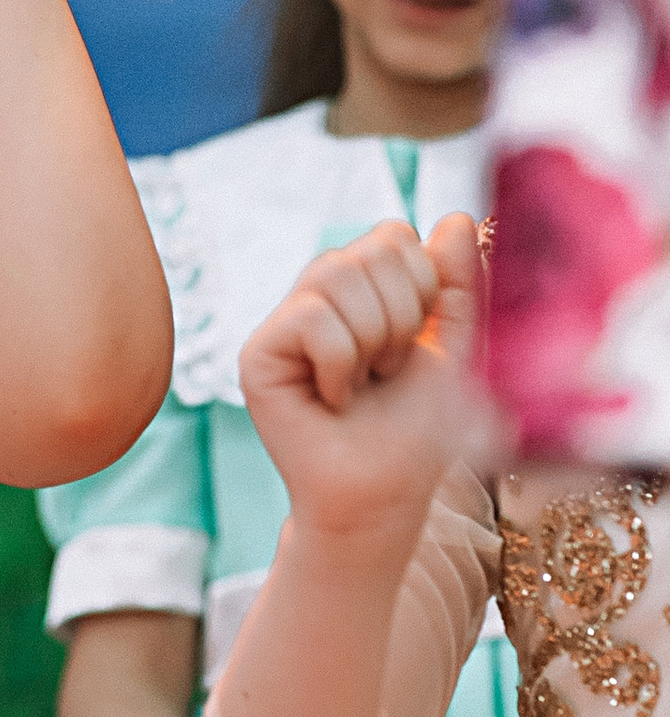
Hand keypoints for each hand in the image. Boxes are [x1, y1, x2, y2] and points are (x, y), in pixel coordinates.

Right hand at [239, 211, 481, 542]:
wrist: (386, 496)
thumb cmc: (418, 433)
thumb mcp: (455, 350)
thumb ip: (458, 286)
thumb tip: (454, 219)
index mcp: (363, 292)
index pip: (393, 236)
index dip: (423, 286)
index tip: (417, 346)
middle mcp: (317, 299)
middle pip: (369, 248)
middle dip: (402, 315)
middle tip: (389, 370)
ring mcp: (284, 324)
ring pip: (337, 273)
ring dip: (374, 339)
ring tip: (364, 383)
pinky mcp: (257, 354)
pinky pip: (311, 317)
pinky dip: (340, 361)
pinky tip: (334, 398)